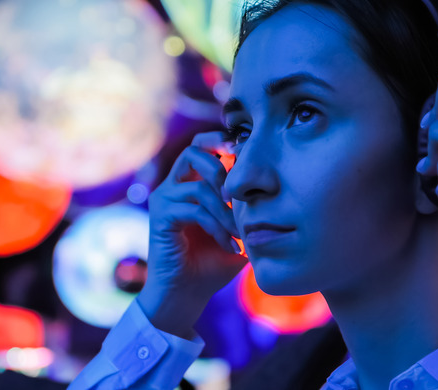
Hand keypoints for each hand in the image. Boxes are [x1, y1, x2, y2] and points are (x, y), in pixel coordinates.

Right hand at [137, 132, 246, 338]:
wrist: (186, 295)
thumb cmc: (213, 264)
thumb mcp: (237, 231)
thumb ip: (248, 208)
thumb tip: (277, 187)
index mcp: (188, 184)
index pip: (201, 146)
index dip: (220, 142)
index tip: (246, 154)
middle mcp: (172, 187)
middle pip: (192, 152)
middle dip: (221, 168)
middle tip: (239, 196)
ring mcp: (164, 201)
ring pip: (199, 186)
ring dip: (226, 210)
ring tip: (239, 233)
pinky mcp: (161, 218)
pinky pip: (194, 209)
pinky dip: (217, 226)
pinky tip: (229, 245)